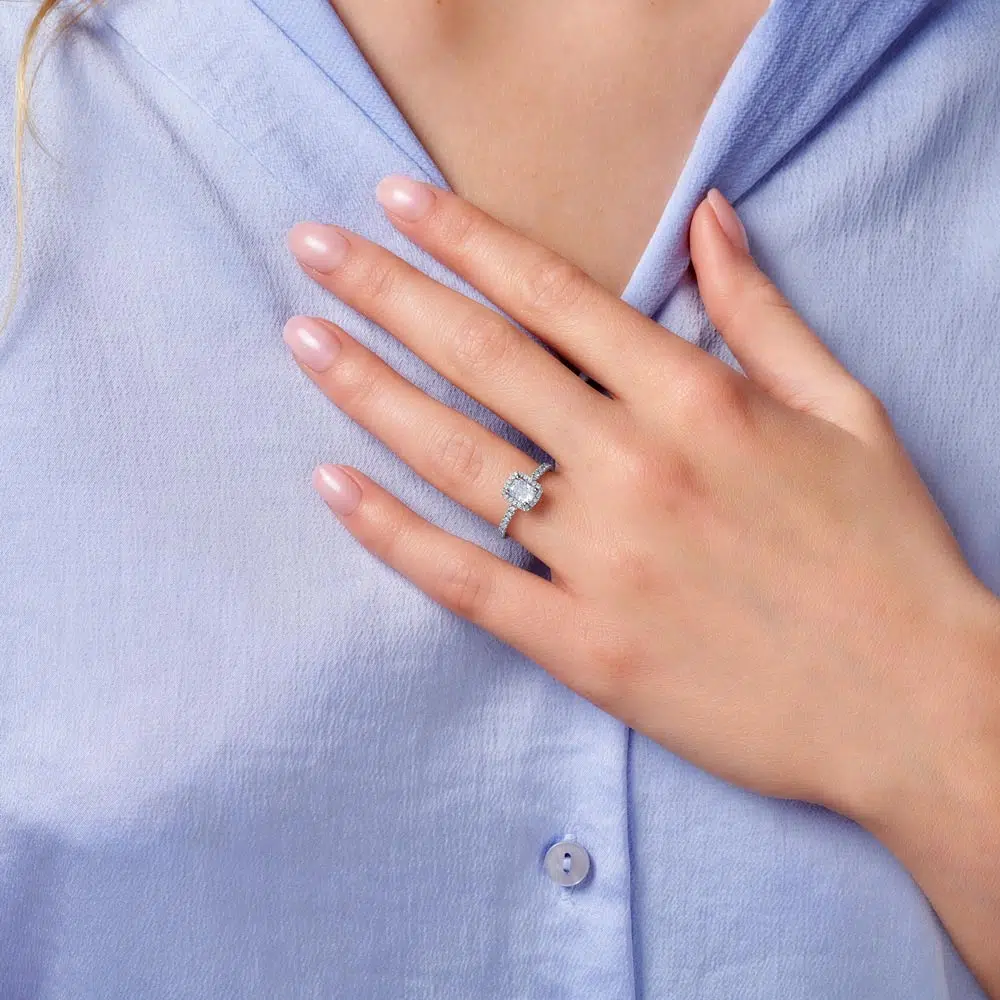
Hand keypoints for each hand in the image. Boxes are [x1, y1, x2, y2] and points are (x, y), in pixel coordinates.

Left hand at [283, 175, 999, 828]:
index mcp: (699, 399)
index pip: (552, 294)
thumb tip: (711, 216)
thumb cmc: (887, 553)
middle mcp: (638, 467)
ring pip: (458, 459)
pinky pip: (467, 582)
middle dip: (387, 292)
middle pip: (484, 359)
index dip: (465, 239)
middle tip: (310, 249)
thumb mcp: (846, 409)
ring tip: (302, 341)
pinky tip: (331, 486)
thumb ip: (762, 311)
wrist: (917, 705)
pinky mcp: (587, 648)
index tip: (395, 203)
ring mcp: (604, 562)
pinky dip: (392, 536)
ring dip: (369, 393)